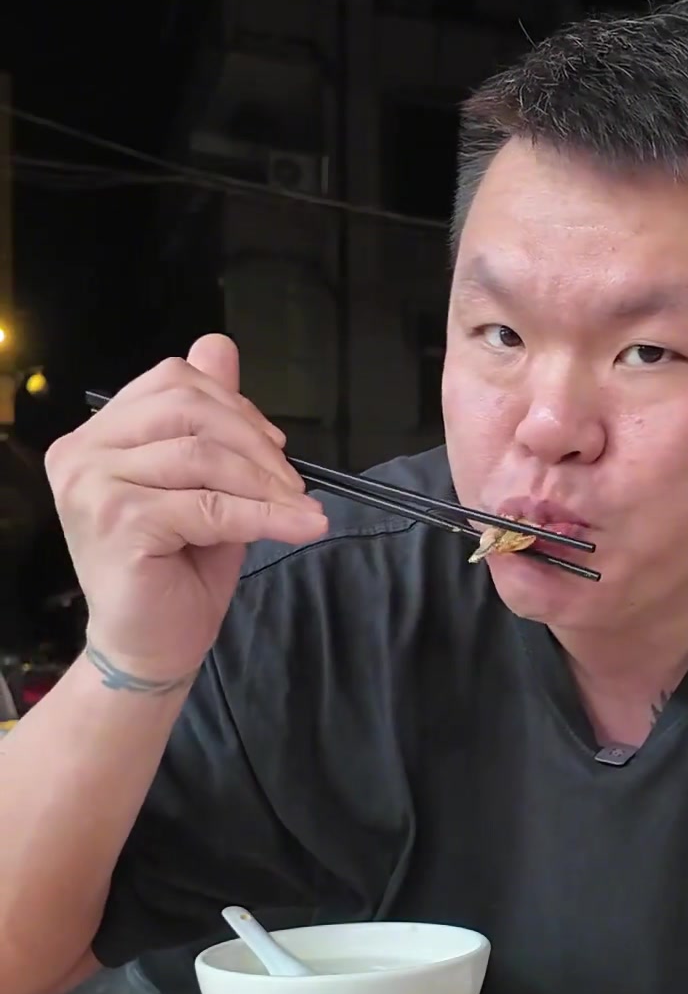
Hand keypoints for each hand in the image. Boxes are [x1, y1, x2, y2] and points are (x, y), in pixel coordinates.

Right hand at [44, 335, 327, 686]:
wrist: (151, 647)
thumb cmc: (175, 571)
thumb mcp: (202, 483)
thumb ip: (206, 419)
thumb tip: (220, 347)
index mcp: (97, 435)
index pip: (171, 382)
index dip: (234, 405)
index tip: (275, 446)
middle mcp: (82, 452)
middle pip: (186, 409)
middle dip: (255, 442)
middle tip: (295, 484)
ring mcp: (93, 485)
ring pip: (201, 455)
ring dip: (264, 482)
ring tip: (300, 510)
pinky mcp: (119, 521)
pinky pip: (209, 505)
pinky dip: (264, 516)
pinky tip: (298, 528)